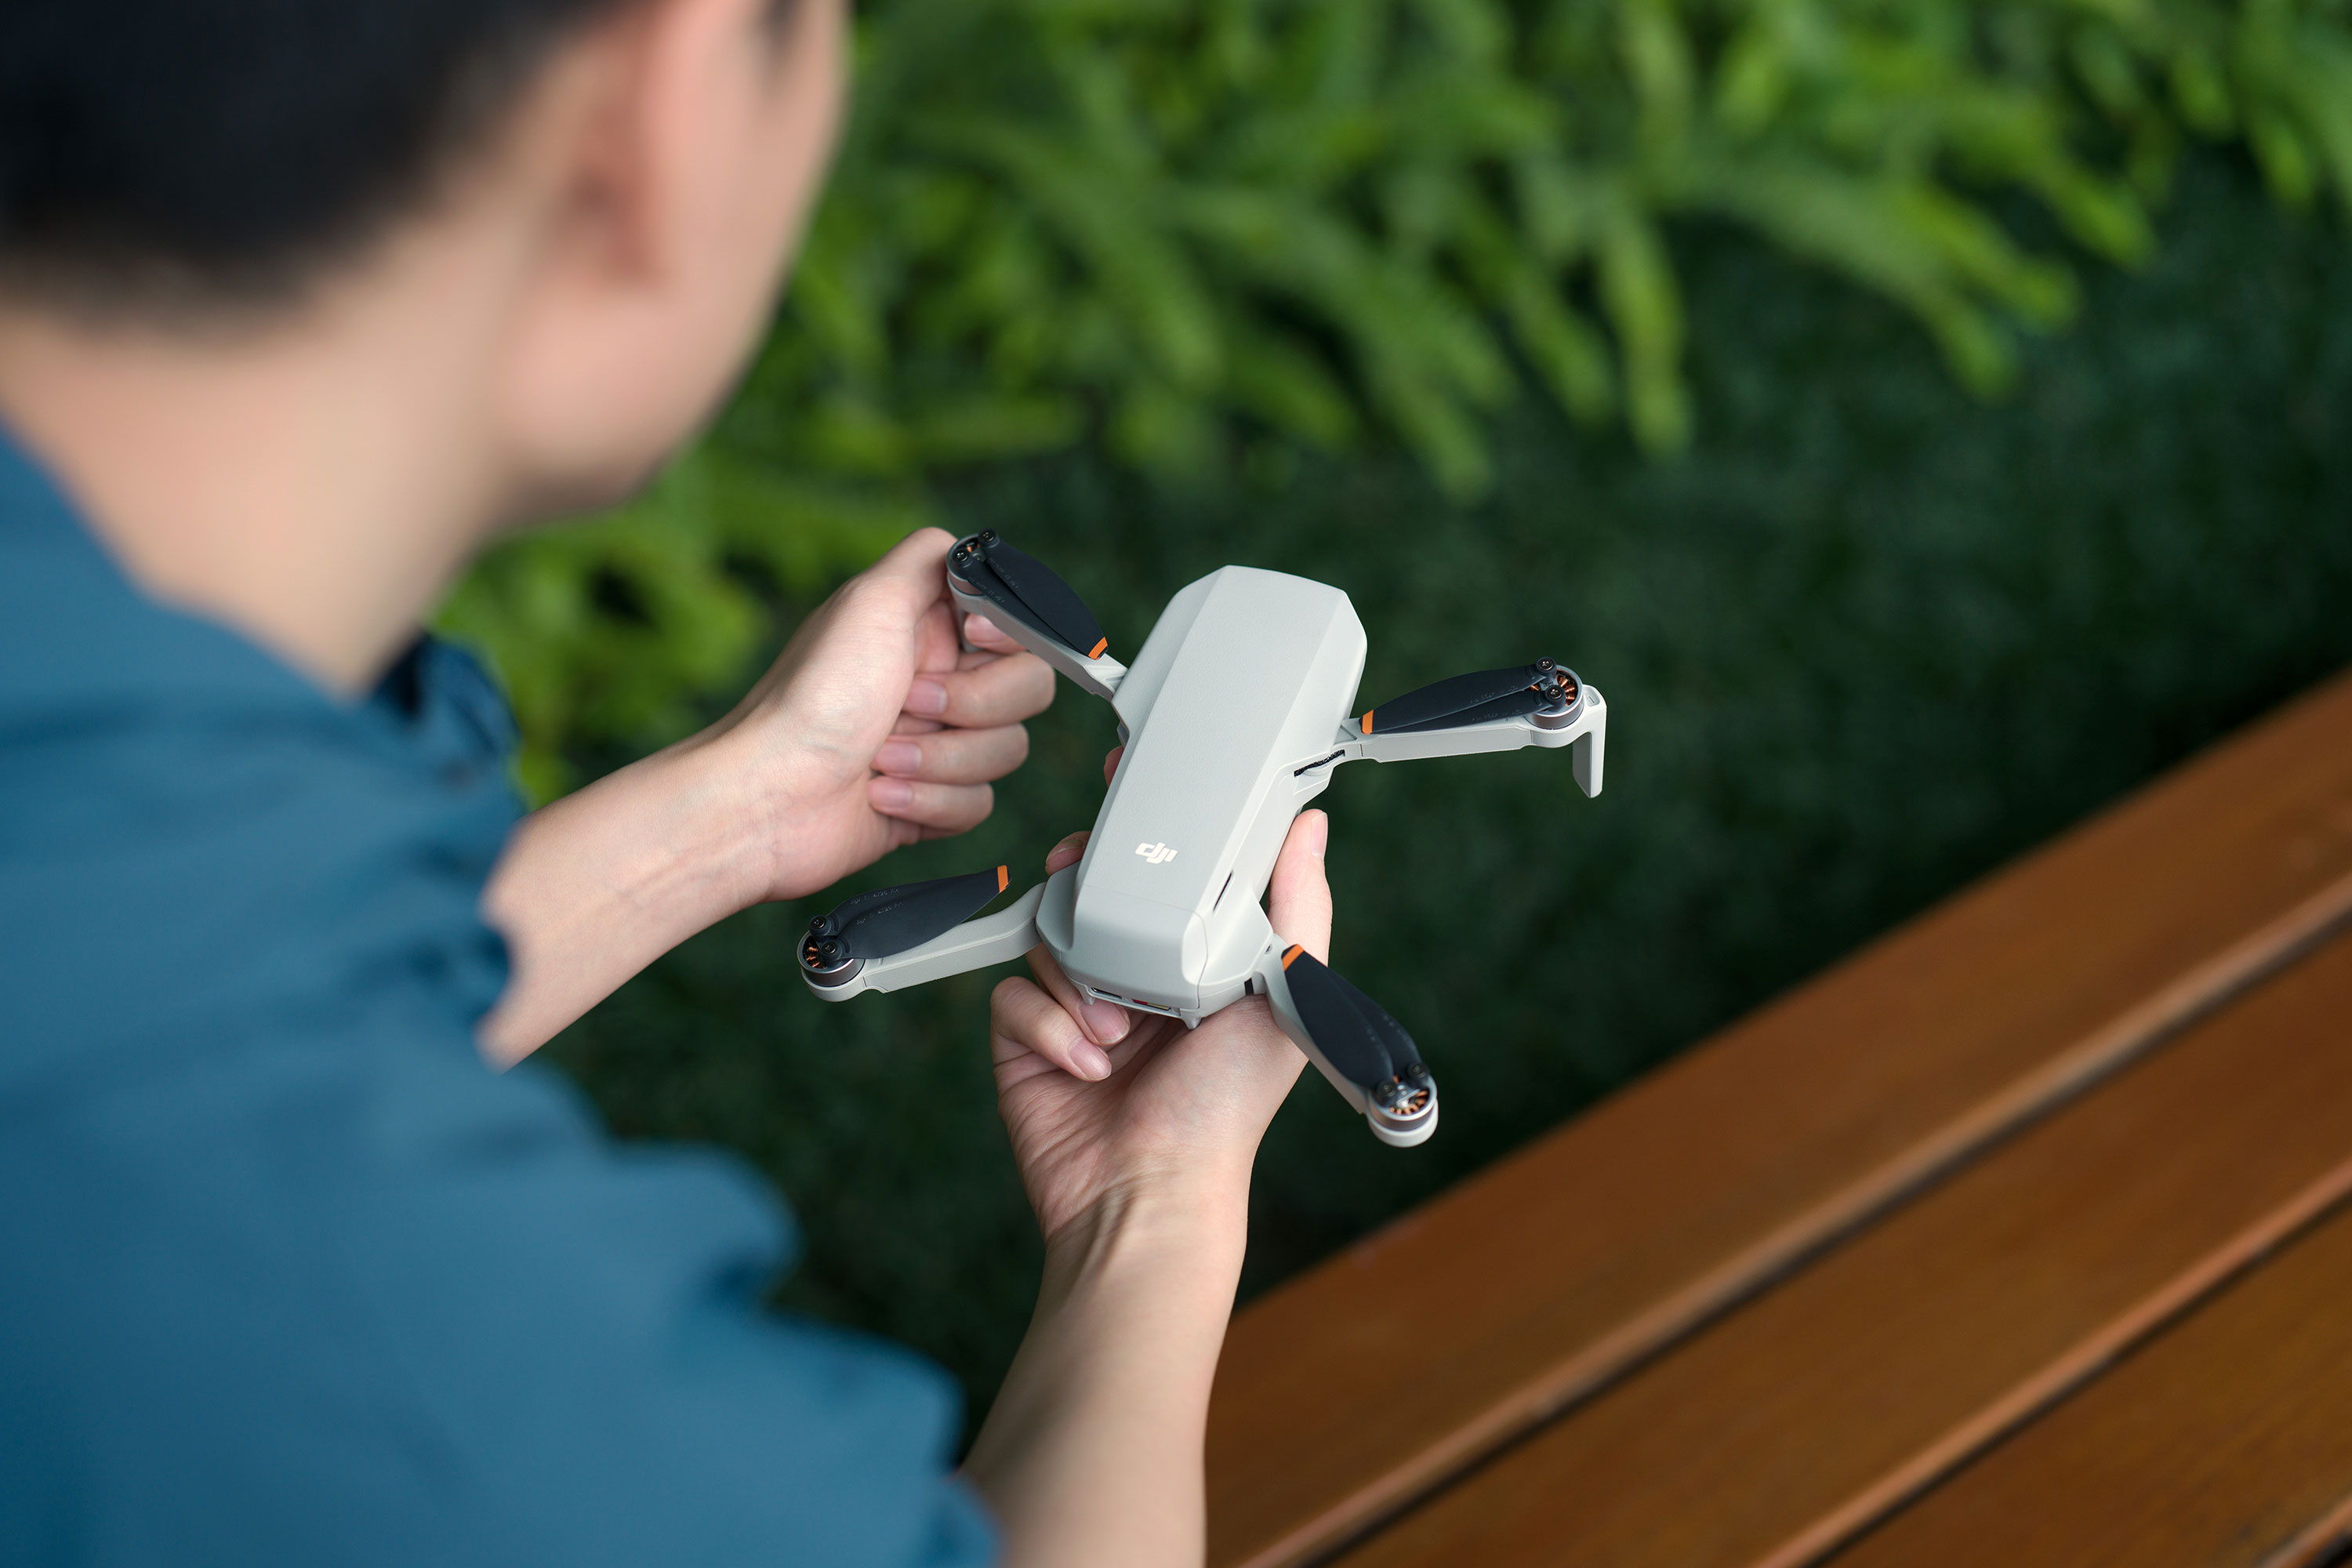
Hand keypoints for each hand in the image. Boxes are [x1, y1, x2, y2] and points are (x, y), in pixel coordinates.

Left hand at [698, 526, 1055, 904]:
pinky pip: (979, 803)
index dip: (1009, 639)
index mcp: (930, 630)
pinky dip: (928, 802)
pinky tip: (878, 795)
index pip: (1021, 627)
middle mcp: (942, 681)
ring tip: (881, 758)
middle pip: (1029, 688)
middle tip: (908, 703)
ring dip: (940, 759)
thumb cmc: (813, 698)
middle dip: (972, 705)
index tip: (970, 640)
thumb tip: (975, 549)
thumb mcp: (868, 601)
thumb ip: (930, 559)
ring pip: (1007, 751)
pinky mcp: (933, 800)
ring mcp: (939, 742)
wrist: (770, 797)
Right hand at [988, 806, 1331, 1242]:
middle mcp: (1132, 978)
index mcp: (1192, 960)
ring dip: (1079, 975)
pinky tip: (1087, 1063)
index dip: (1146, 834)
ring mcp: (1073, 1008)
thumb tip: (1310, 824)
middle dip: (1088, 880)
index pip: (1163, 875)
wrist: (1151, 1194)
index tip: (1132, 789)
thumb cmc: (1226, 1109)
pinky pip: (1011, 993)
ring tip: (1116, 1029)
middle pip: (1092, 891)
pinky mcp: (1025, 1041)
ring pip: (1047, 934)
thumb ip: (1297, 904)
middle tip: (1086, 872)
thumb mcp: (1284, 994)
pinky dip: (1047, 1024)